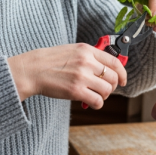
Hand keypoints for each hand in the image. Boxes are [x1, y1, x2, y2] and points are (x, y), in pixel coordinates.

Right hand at [7, 43, 126, 108]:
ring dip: (103, 96)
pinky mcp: (76, 91)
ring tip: (95, 96)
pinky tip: (90, 103)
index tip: (123, 80)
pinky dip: (97, 104)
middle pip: (113, 78)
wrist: (32, 69)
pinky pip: (97, 101)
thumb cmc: (50, 61)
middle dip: (112, 87)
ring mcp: (82, 76)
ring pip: (107, 90)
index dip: (122, 73)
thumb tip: (106, 69)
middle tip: (104, 90)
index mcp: (87, 50)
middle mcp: (87, 62)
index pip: (115, 62)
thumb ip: (89, 57)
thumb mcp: (72, 51)